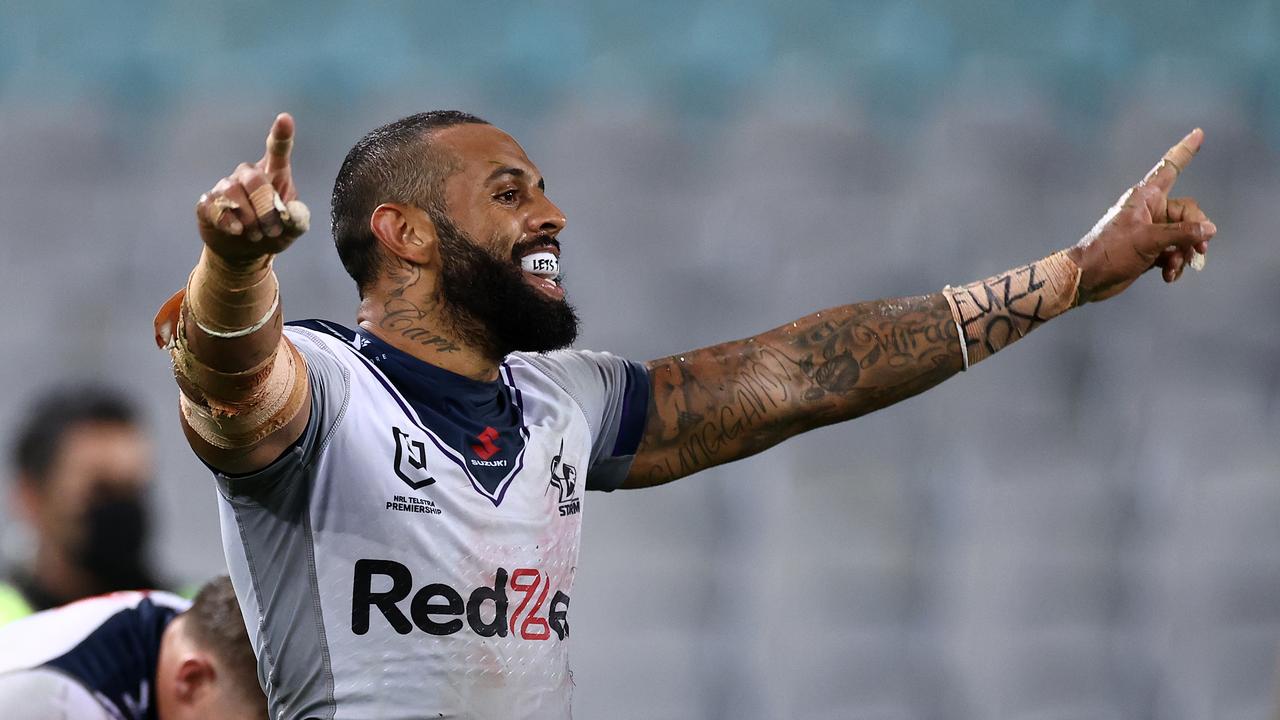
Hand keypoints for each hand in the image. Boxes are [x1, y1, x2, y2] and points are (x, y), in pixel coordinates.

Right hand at [195, 113, 309, 262]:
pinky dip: (227, 220)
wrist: (245, 251)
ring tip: (257, 234)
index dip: (281, 135)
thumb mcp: (292, 230)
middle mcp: (248, 175)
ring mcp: (226, 187)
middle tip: (272, 230)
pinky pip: (213, 206)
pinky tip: (236, 230)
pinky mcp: (208, 203)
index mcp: (273, 174)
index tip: (285, 118)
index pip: (277, 150)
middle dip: (266, 208)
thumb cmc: (272, 232)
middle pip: (254, 179)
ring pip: (233, 194)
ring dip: (249, 219)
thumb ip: (297, 220)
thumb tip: (291, 212)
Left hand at [1069, 128, 1216, 303]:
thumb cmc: (1110, 251)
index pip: (1171, 168)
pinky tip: (1169, 276)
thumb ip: (1182, 233)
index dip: (1185, 150)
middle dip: (1196, 232)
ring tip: (1176, 267)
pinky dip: (1175, 263)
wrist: (1087, 278)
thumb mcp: (1149, 240)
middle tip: (1199, 250)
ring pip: (1184, 235)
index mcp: (1146, 196)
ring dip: (1185, 252)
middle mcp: (1150, 210)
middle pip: (1189, 212)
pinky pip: (1173, 251)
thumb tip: (1210, 230)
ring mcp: (1150, 230)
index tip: (1199, 132)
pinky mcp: (1149, 250)